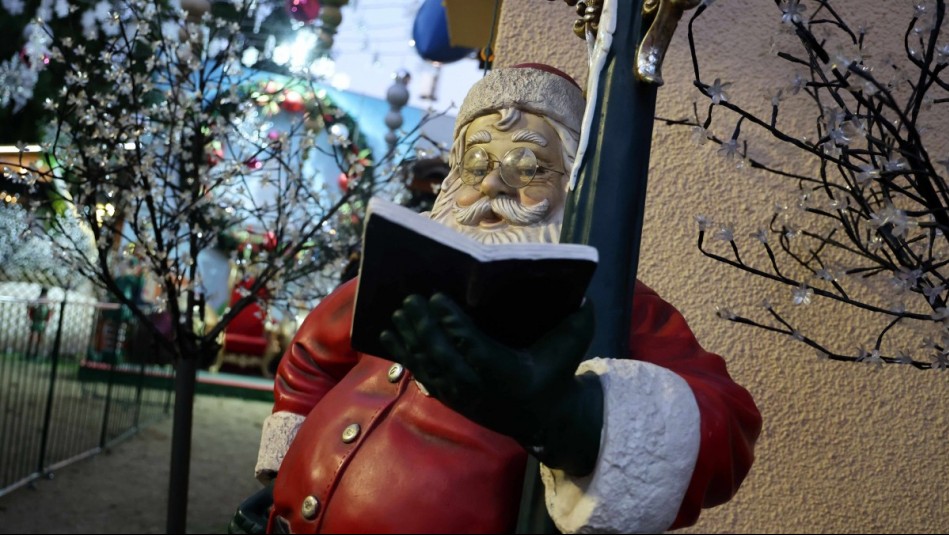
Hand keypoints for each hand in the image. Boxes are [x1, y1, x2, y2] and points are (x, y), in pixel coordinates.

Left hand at [379, 293, 602, 474]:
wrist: (546, 418)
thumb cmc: (557, 372)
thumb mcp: (573, 348)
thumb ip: (579, 320)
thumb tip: (581, 293)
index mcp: (509, 374)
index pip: (474, 347)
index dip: (453, 323)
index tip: (437, 297)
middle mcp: (481, 389)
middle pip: (444, 357)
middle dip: (424, 327)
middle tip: (410, 298)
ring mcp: (463, 397)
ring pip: (428, 367)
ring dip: (410, 339)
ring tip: (397, 312)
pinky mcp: (451, 399)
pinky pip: (421, 375)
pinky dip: (403, 355)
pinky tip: (388, 334)